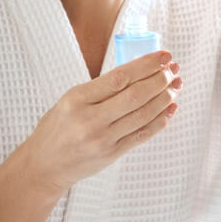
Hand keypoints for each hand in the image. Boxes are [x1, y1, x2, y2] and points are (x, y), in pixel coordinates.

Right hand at [24, 51, 180, 194]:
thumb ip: (99, 89)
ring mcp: (103, 139)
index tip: (162, 56)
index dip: (145, 65)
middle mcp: (90, 119)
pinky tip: (170, 108)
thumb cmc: (57, 127)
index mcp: (77, 99)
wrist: (45, 166)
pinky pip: (142, 135)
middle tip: (173, 68)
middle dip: (160, 79)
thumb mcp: (69, 100)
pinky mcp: (112, 154)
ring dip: (164, 98)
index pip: (119, 77)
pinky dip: (159, 120)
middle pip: (135, 95)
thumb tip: (138, 72)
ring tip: (175, 85)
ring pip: (143, 115)